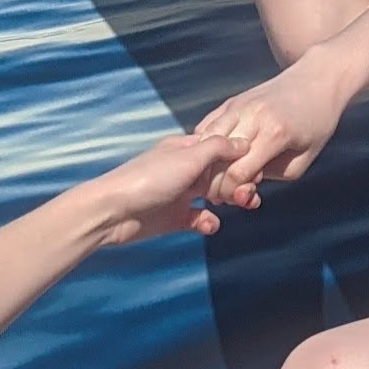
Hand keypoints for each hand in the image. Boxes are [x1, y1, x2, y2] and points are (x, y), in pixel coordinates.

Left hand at [76, 135, 235, 244]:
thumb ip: (218, 148)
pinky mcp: (174, 217)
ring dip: (230, 202)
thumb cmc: (147, 179)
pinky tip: (208, 224)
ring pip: (214, 196)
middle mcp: (184, 169)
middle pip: (220, 173)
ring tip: (242, 206)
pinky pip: (199, 219)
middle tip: (250, 194)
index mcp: (186, 149)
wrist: (112, 212)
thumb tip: (244, 143)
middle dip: (238, 183)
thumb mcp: (187, 157)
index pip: (221, 149)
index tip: (256, 170)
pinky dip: (208, 222)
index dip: (240, 158)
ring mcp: (179, 194)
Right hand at [194, 61, 354, 203]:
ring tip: (219, 177)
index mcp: (274, 134)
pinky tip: (215, 159)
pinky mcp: (231, 101)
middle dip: (216, 182)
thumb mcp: (302, 160)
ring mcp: (238, 106)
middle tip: (228, 192)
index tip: (242, 199)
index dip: (233, 193)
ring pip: (204, 142)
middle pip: (214, 158)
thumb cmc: (316, 125)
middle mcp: (251, 117)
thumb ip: (270, 176)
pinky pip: (205, 127)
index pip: (237, 173)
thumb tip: (239, 184)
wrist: (318, 80)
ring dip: (206, 165)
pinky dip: (204, 147)